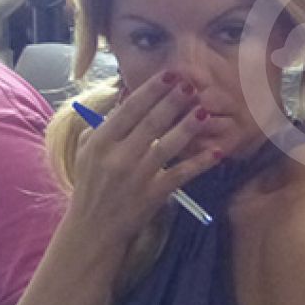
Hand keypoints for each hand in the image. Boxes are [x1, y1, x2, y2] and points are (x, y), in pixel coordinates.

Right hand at [65, 74, 224, 257]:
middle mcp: (118, 157)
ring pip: (167, 146)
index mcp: (100, 142)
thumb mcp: (87, 152)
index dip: (151, 90)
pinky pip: (181, 175)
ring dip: (188, 126)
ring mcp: (137, 177)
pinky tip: (217, 152)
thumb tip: (125, 99)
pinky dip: (199, 163)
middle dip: (173, 101)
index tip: (169, 75)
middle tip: (191, 85)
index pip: (129, 109)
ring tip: (204, 110)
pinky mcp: (153, 195)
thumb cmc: (90, 185)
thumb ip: (102, 126)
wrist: (93, 229)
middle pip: (151, 123)